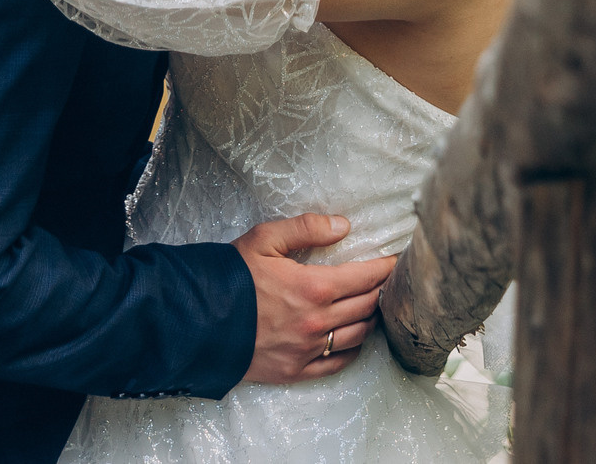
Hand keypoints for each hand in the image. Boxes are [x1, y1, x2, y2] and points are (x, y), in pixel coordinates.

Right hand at [234, 213, 393, 384]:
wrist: (197, 321)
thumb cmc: (231, 276)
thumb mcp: (264, 239)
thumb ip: (306, 228)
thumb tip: (343, 225)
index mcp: (315, 287)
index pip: (367, 278)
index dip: (387, 268)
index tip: (398, 261)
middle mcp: (318, 322)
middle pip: (367, 306)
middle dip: (382, 291)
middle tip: (388, 280)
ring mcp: (308, 350)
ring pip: (358, 335)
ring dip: (370, 319)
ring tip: (373, 306)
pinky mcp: (295, 371)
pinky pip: (337, 363)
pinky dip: (352, 350)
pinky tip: (354, 338)